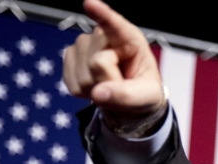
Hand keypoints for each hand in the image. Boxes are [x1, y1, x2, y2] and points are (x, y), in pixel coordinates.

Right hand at [62, 0, 163, 121]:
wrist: (129, 100)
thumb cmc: (142, 91)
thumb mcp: (147, 95)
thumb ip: (127, 95)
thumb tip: (98, 94)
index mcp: (129, 39)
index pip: (115, 24)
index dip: (102, 14)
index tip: (90, 3)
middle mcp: (103, 37)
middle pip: (97, 62)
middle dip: (109, 81)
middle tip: (121, 85)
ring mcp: (83, 46)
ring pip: (83, 75)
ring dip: (97, 88)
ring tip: (110, 86)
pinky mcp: (70, 59)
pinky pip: (72, 84)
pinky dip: (85, 93)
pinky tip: (96, 86)